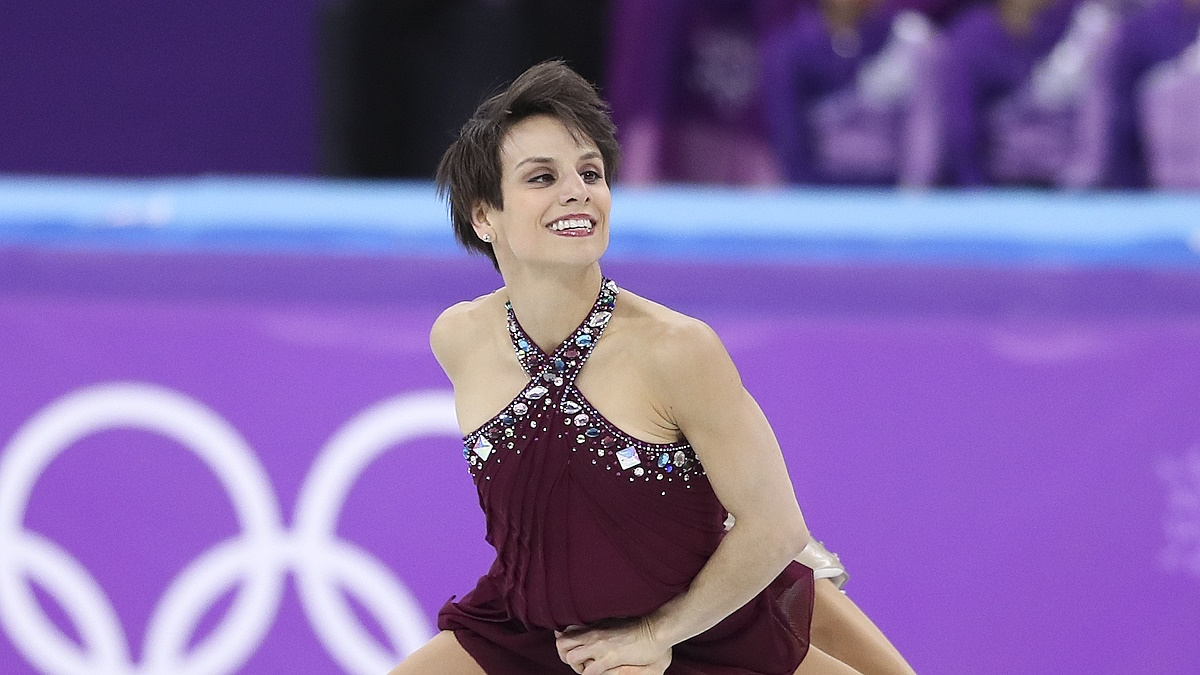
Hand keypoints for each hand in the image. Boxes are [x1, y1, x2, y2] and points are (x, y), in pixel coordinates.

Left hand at [554, 617, 670, 674]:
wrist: (655, 628)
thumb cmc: (639, 625)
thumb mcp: (615, 620)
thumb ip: (601, 624)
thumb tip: (589, 628)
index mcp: (594, 624)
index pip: (565, 632)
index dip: (564, 642)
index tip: (571, 647)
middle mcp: (593, 634)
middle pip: (561, 644)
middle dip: (565, 655)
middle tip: (578, 661)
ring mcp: (599, 645)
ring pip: (570, 658)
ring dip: (576, 666)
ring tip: (588, 668)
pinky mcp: (609, 657)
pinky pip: (588, 672)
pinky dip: (589, 674)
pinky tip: (599, 672)